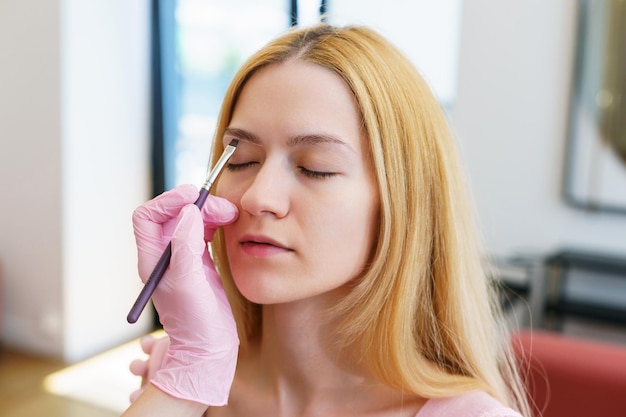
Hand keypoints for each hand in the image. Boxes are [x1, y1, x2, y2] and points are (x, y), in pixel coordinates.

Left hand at [132, 184, 238, 405]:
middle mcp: (165, 256)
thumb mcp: (189, 281)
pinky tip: (229, 224)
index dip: (168, 201)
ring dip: (209, 212)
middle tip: (223, 208)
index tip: (193, 197)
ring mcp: (183, 259)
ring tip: (231, 214)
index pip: (148, 216)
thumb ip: (186, 244)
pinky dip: (215, 223)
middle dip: (196, 204)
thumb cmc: (195, 321)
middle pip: (173, 214)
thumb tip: (189, 211)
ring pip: (190, 221)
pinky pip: (204, 233)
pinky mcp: (200, 264)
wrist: (208, 349)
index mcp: (153, 259)